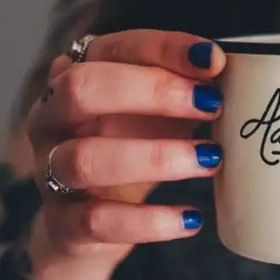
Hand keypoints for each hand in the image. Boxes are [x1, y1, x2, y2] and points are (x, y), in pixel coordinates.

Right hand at [25, 29, 225, 270]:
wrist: (81, 230)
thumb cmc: (123, 157)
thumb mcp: (151, 120)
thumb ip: (180, 98)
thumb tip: (230, 79)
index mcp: (72, 82)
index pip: (111, 49)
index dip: (163, 49)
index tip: (214, 60)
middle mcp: (50, 121)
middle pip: (82, 89)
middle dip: (152, 91)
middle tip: (211, 104)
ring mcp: (49, 173)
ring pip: (86, 157)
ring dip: (155, 156)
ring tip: (210, 159)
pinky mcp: (62, 224)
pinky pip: (98, 221)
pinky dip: (150, 221)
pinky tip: (191, 219)